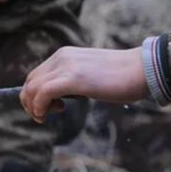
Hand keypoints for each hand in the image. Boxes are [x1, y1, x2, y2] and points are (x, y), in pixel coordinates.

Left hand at [20, 46, 148, 122]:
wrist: (142, 70)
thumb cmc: (119, 78)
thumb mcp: (86, 76)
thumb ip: (69, 82)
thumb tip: (55, 99)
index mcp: (63, 55)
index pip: (34, 77)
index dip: (33, 96)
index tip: (48, 108)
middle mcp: (61, 58)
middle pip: (29, 83)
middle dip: (30, 104)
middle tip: (44, 115)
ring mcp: (66, 66)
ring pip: (31, 89)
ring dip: (33, 108)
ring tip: (47, 116)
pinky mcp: (73, 78)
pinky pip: (43, 93)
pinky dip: (39, 107)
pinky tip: (51, 113)